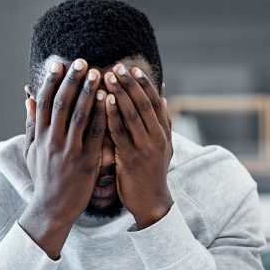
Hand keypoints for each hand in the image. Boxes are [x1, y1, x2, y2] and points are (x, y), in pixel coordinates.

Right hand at [20, 59, 106, 257]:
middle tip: (82, 61)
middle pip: (62, 104)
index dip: (51, 81)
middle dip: (72, 81)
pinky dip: (101, 115)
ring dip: (89, 93)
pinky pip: (95, 134)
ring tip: (98, 74)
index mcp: (40, 136)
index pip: (45, 102)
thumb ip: (32, 124)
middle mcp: (53, 140)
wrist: (52, 208)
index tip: (59, 64)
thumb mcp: (32, 151)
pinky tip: (109, 100)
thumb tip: (29, 98)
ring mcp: (69, 151)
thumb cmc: (44, 178)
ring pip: (79, 115)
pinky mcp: (86, 161)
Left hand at [103, 66, 173, 228]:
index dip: (145, 85)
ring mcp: (145, 148)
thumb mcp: (164, 147)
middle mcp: (157, 138)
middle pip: (144, 104)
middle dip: (130, 84)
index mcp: (164, 133)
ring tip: (108, 77)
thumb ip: (163, 122)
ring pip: (132, 114)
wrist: (151, 202)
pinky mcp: (131, 158)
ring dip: (120, 94)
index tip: (133, 69)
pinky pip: (120, 132)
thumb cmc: (152, 173)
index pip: (155, 103)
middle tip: (117, 67)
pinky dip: (112, 114)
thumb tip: (163, 97)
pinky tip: (104, 100)